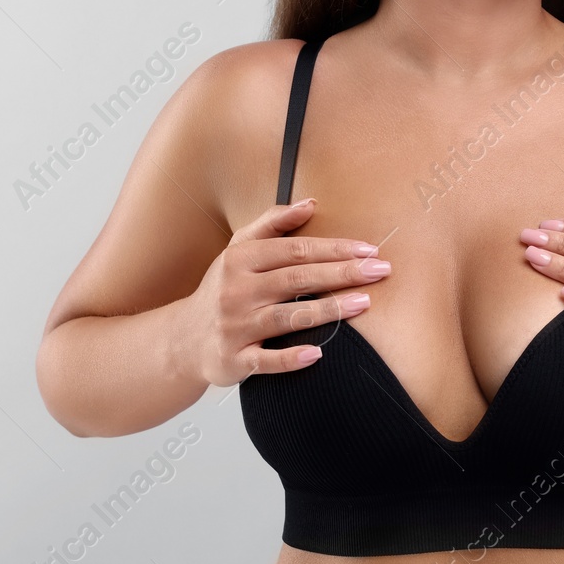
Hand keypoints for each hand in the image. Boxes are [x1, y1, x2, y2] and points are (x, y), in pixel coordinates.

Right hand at [176, 199, 390, 386]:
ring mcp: (234, 326)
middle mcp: (236, 290)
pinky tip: (318, 354)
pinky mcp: (233, 359)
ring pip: (285, 317)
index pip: (294, 249)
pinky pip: (265, 360)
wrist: (183, 338)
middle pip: (296, 279)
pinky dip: (290, 358)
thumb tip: (310, 203)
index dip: (334, 248)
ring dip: (327, 310)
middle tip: (379, 270)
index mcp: (240, 259)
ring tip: (364, 303)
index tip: (369, 250)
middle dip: (341, 273)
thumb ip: (272, 223)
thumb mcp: (239, 250)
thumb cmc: (224, 288)